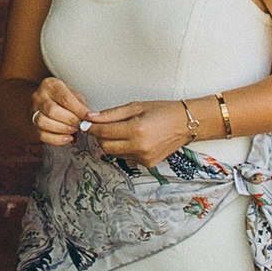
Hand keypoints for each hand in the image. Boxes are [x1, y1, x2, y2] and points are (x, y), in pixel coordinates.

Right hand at [30, 74, 92, 146]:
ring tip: (74, 130)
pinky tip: (68, 138)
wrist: (48, 102)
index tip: (90, 117)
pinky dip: (57, 139)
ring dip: (62, 129)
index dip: (79, 110)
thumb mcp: (74, 95)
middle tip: (81, 124)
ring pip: (43, 122)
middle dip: (70, 120)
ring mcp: (34, 111)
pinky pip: (42, 135)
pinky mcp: (33, 125)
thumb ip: (81, 105)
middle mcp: (39, 96)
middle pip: (52, 110)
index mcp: (50, 85)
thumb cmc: (63, 98)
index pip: (65, 98)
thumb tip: (91, 117)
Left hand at [86, 99, 201, 167]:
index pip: (103, 132)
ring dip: (113, 142)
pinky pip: (127, 157)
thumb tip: (91, 117)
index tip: (85, 123)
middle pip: (105, 146)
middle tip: (103, 125)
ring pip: (115, 153)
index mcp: (136, 130)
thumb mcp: (136, 106)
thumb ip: (111, 114)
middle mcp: (139, 147)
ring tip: (124, 130)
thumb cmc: (163, 111)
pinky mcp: (148, 164)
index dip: (91, 127)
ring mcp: (144, 158)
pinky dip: (124, 149)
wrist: (186, 123)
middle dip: (100, 136)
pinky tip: (134, 139)